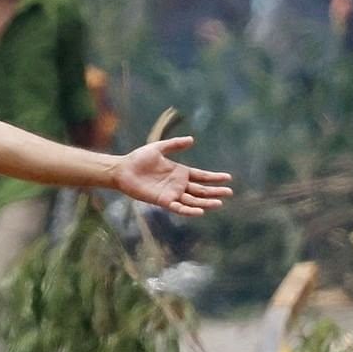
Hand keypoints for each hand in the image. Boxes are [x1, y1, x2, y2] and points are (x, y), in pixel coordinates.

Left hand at [110, 137, 232, 214]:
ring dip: (206, 202)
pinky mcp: (163, 201)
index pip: (202, 177)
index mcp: (180, 172)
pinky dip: (189, 211)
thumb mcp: (159, 148)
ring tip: (220, 203)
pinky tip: (200, 211)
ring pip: (193, 201)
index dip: (214, 177)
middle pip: (201, 190)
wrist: (123, 169)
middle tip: (230, 192)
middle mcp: (178, 185)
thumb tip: (192, 139)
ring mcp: (172, 194)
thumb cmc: (139, 158)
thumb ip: (174, 145)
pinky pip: (178, 207)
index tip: (228, 178)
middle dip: (215, 191)